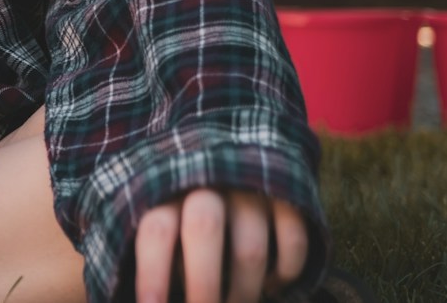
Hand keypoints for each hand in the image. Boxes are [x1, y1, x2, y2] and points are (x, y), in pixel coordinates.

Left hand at [134, 189, 308, 302]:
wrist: (235, 158)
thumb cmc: (186, 210)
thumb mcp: (164, 221)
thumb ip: (160, 252)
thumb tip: (157, 298)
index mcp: (170, 187)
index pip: (157, 230)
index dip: (152, 274)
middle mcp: (212, 181)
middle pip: (205, 230)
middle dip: (203, 287)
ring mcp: (252, 187)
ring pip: (251, 250)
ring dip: (243, 293)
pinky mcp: (288, 195)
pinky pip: (293, 243)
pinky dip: (285, 273)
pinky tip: (270, 286)